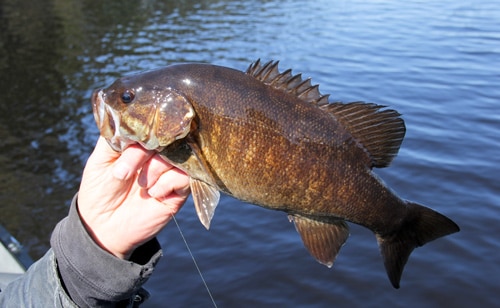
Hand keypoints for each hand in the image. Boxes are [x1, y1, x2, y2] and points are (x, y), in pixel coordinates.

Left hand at [77, 137, 189, 258]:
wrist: (104, 227)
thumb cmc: (100, 190)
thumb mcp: (99, 159)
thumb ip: (115, 138)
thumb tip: (135, 127)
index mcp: (140, 140)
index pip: (152, 122)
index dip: (143, 129)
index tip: (131, 143)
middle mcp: (158, 151)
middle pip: (167, 136)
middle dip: (145, 152)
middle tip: (125, 171)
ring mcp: (170, 169)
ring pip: (177, 155)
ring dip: (155, 169)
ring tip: (141, 184)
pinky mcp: (180, 188)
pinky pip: (184, 176)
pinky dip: (166, 183)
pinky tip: (153, 193)